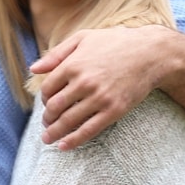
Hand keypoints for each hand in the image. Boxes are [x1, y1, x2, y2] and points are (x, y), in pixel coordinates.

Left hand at [29, 24, 178, 148]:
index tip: (47, 103)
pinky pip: (89, 130)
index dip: (43, 99)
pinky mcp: (114, 110)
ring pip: (68, 121)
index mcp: (73, 64)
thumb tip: (33, 69)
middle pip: (54, 107)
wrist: (151, 53)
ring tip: (48, 138)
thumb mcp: (83, 38)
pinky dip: (73, 141)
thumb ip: (56, 53)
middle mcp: (84, 82)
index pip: (47, 88)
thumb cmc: (116, 42)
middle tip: (47, 123)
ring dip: (54, 132)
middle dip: (47, 118)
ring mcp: (99, 98)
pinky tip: (63, 146)